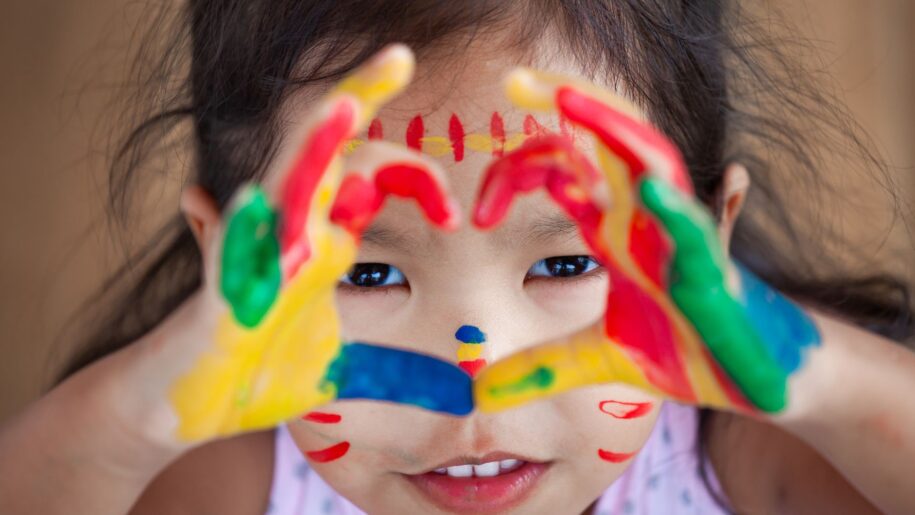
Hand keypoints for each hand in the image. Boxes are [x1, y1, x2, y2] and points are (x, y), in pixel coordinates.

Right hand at [131, 45, 470, 445]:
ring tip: (343, 105)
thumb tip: (450, 385)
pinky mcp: (218, 299)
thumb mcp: (342, 373)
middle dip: (360, 98)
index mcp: (321, 240)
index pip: (369, 175)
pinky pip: (224, 255)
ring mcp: (251, 260)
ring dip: (311, 144)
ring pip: (282, 184)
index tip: (455, 217)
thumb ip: (392, 370)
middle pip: (328, 151)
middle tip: (400, 56)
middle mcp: (288, 234)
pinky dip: (232, 232)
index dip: (415, 178)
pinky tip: (232, 202)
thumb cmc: (258, 375)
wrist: (186, 408)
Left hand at [472, 68, 819, 413]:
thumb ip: (542, 367)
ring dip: (615, 129)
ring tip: (571, 100)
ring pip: (652, 166)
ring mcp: (682, 241)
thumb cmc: (688, 350)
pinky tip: (651, 192)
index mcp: (616, 229)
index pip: (565, 170)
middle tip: (516, 80)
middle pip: (608, 143)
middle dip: (568, 104)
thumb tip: (482, 388)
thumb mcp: (598, 357)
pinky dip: (677, 209)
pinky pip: (698, 231)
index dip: (519, 172)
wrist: (758, 379)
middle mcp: (646, 221)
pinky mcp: (716, 276)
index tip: (480, 214)